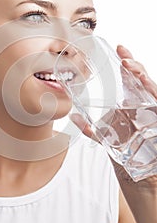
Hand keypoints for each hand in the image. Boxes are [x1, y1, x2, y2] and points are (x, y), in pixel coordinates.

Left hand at [70, 44, 156, 184]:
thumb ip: (92, 128)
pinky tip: (147, 86)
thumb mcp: (106, 137)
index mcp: (131, 104)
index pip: (130, 78)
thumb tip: (73, 117)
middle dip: (134, 66)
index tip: (119, 48)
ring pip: (152, 89)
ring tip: (132, 68)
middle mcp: (144, 105)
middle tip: (123, 57)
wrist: (141, 174)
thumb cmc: (126, 153)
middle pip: (142, 80)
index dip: (127, 62)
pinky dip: (154, 93)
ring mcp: (153, 112)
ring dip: (143, 77)